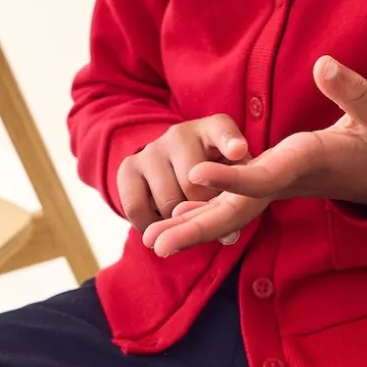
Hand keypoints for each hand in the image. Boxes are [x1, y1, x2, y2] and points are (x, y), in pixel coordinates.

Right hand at [116, 115, 249, 234]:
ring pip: (168, 202)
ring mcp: (152, 149)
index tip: (238, 151)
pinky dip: (148, 226)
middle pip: (194, 184)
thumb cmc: (215, 172)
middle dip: (202, 210)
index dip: (230, 142)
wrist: (172, 164)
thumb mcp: (231, 179)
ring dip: (177, 221)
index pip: (223, 130)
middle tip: (205, 214)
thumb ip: (236, 200)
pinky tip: (159, 225)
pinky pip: (136, 208)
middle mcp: (180, 134)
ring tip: (184, 216)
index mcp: (214, 129)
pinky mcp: (128, 167)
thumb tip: (228, 237)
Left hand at [142, 57, 366, 257]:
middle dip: (197, 227)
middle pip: (236, 211)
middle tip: (155, 244)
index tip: (193, 174)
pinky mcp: (271, 187)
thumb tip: (324, 65)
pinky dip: (203, 217)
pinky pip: (232, 208)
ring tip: (150, 240)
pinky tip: (173, 220)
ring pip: (229, 215)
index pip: (262, 177)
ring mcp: (275, 188)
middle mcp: (284, 182)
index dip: (229, 177)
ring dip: (191, 228)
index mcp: (304, 162)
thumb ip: (350, 91)